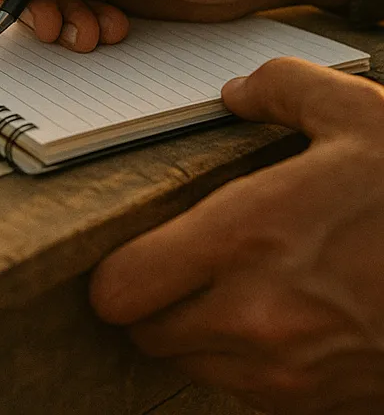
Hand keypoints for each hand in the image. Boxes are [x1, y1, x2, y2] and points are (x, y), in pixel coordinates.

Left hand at [90, 60, 383, 413]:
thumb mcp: (356, 113)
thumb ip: (279, 86)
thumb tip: (234, 94)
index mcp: (244, 238)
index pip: (119, 287)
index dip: (113, 271)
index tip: (130, 249)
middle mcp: (254, 315)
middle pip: (143, 333)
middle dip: (147, 301)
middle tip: (173, 267)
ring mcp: (290, 371)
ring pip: (193, 365)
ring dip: (192, 333)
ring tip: (228, 289)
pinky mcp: (324, 404)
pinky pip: (248, 391)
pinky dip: (245, 362)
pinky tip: (278, 318)